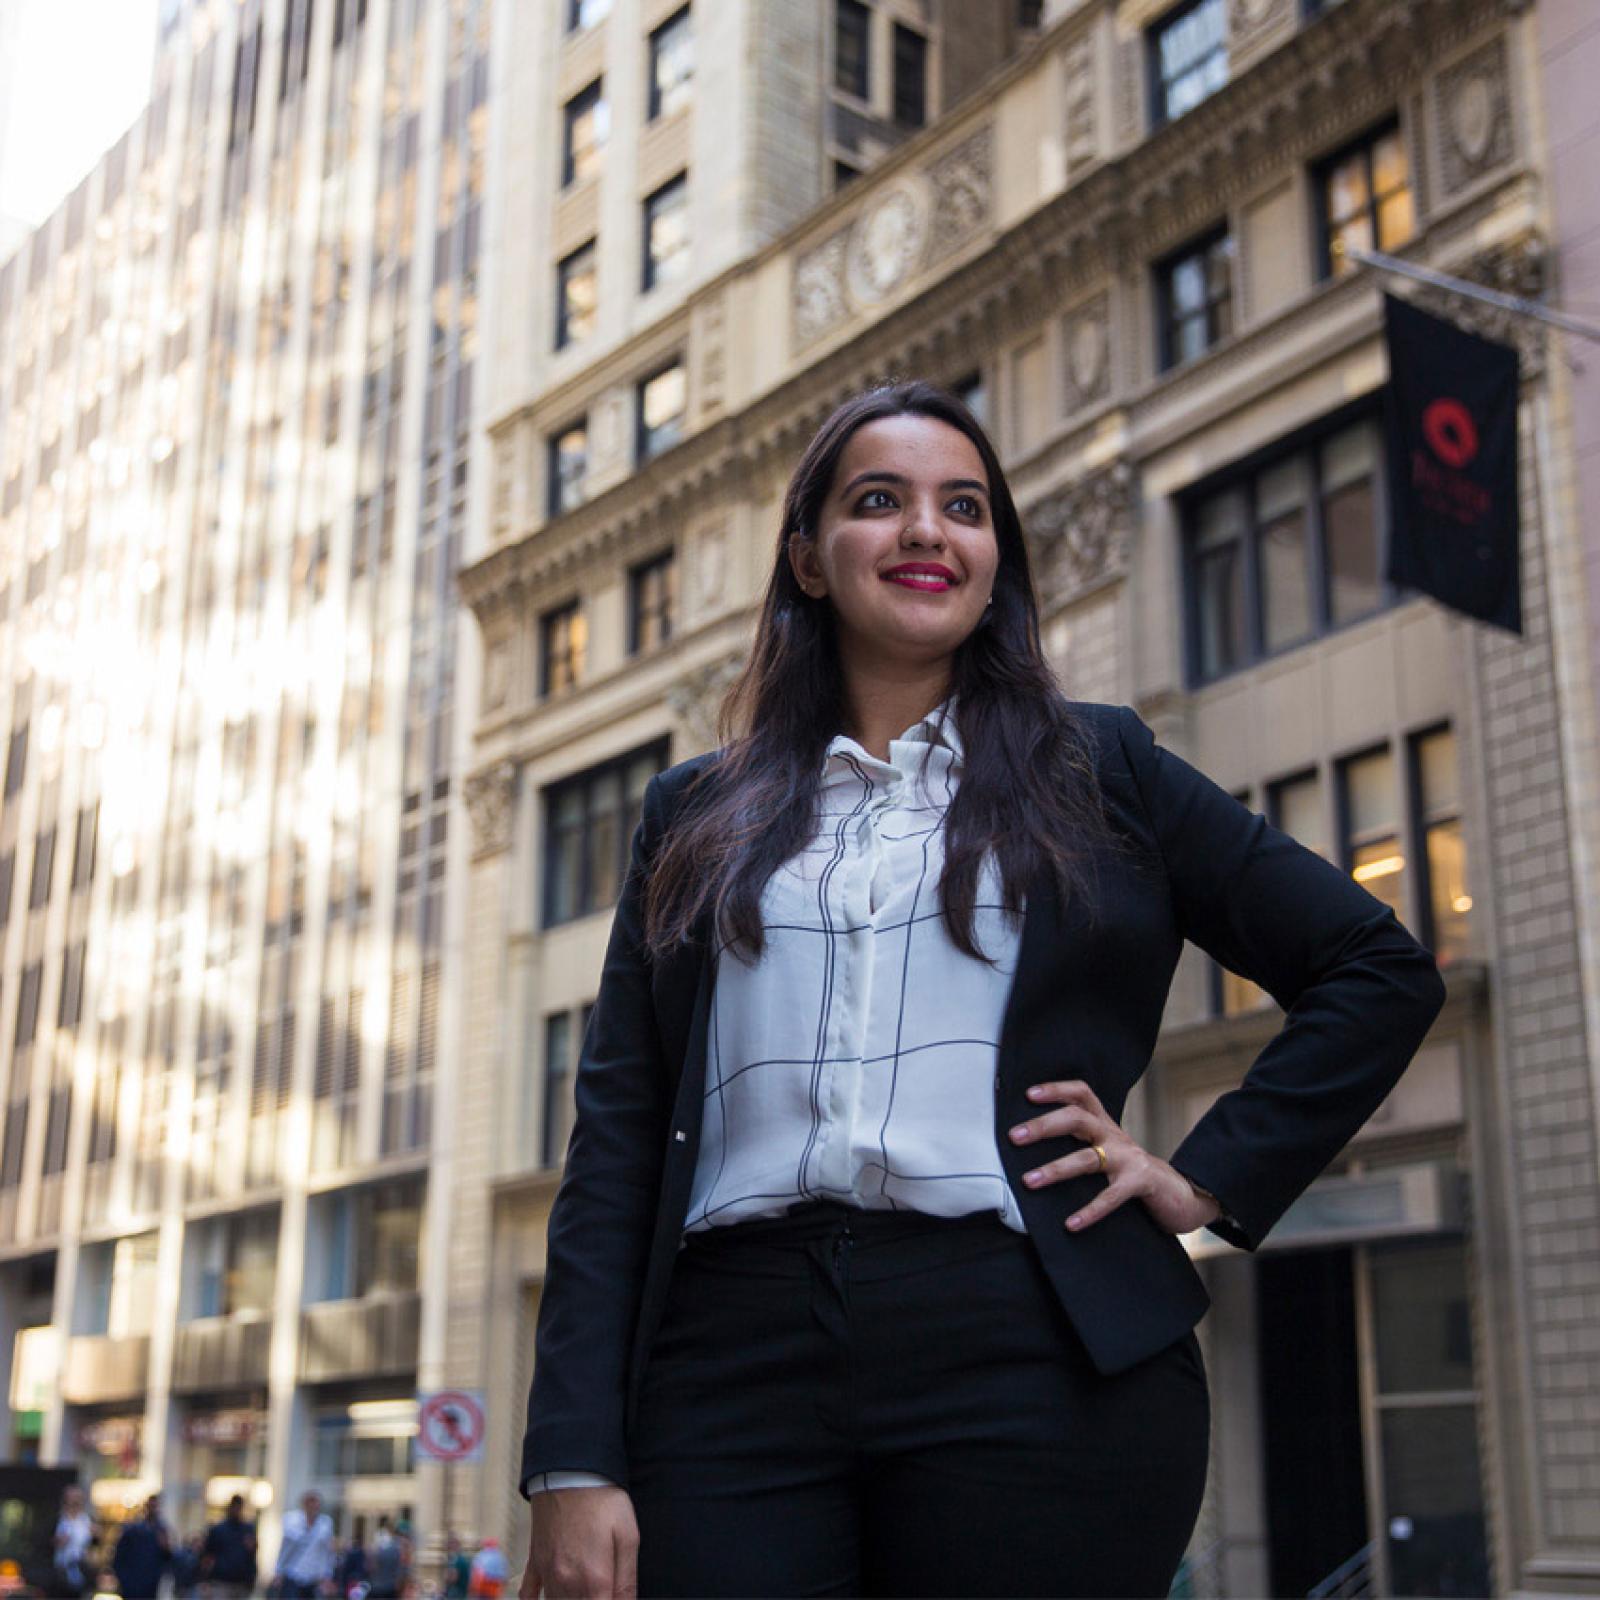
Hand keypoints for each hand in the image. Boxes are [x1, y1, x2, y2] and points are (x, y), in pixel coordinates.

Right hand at [521, 1486, 637, 1599]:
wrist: (569, 1470)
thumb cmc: (603, 1501)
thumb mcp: (627, 1536)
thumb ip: (627, 1580)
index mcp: (593, 1581)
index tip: (614, 1595)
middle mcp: (566, 1583)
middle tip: (602, 1588)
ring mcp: (547, 1573)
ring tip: (585, 1590)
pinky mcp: (535, 1559)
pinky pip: (528, 1593)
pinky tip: (545, 1598)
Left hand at [1008, 1079, 1222, 1235]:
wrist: (1182, 1194)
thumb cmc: (1133, 1173)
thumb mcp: (1108, 1151)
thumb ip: (1082, 1144)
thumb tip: (1034, 1147)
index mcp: (1104, 1125)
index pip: (1081, 1094)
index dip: (1056, 1089)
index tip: (1029, 1094)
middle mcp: (1114, 1136)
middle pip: (1076, 1118)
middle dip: (1043, 1126)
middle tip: (1014, 1137)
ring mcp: (1128, 1158)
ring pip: (1086, 1157)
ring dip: (1055, 1169)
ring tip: (1029, 1181)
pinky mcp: (1140, 1182)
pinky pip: (1110, 1196)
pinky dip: (1090, 1210)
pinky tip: (1071, 1224)